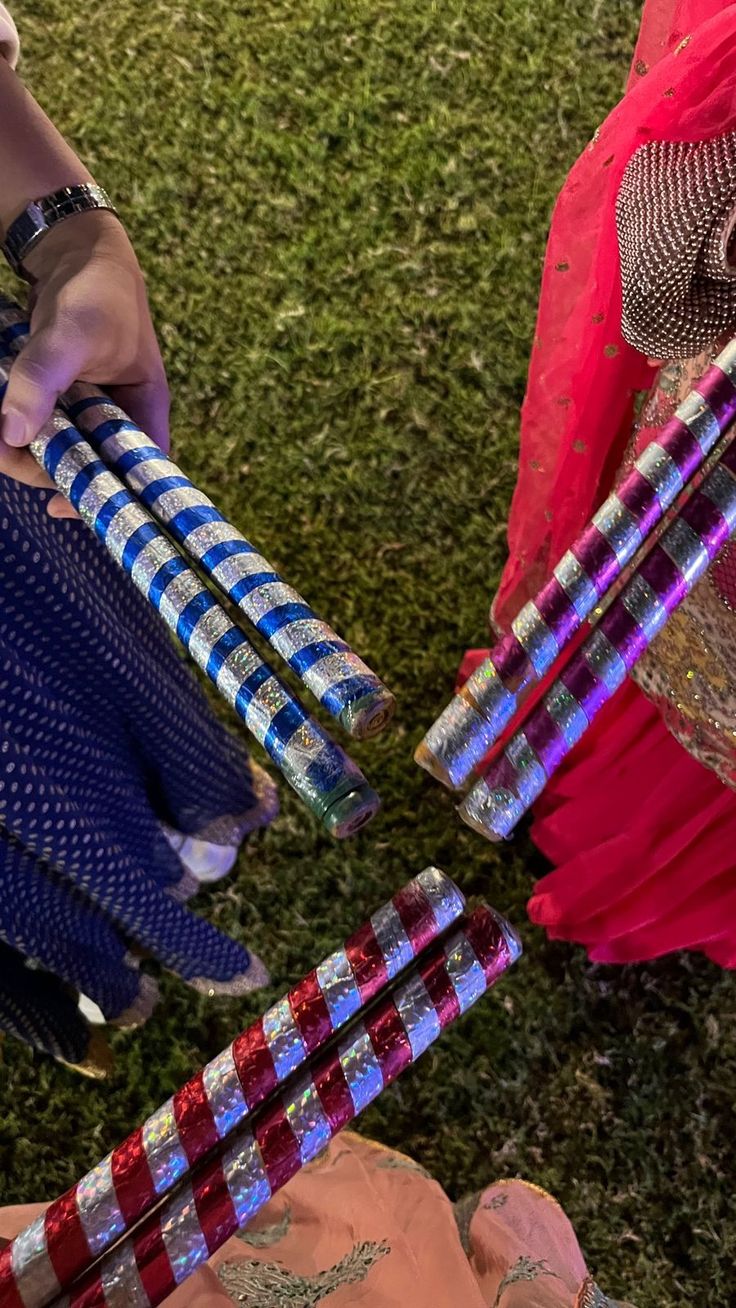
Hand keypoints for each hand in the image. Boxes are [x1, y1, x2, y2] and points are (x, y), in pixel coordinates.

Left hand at [0, 209, 168, 517]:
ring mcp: (90, 408)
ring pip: (59, 447)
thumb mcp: (70, 332)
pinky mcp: (64, 396)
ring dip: (25, 443)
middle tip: (4, 447)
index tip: (59, 506)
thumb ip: (42, 379)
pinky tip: (4, 411)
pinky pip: (43, 425)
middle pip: (88, 466)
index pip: (135, 472)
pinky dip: (19, 422)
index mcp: (144, 409)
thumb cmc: (94, 289)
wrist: (74, 246)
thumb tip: (11, 433)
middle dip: (45, 464)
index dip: (104, 496)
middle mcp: (120, 416)